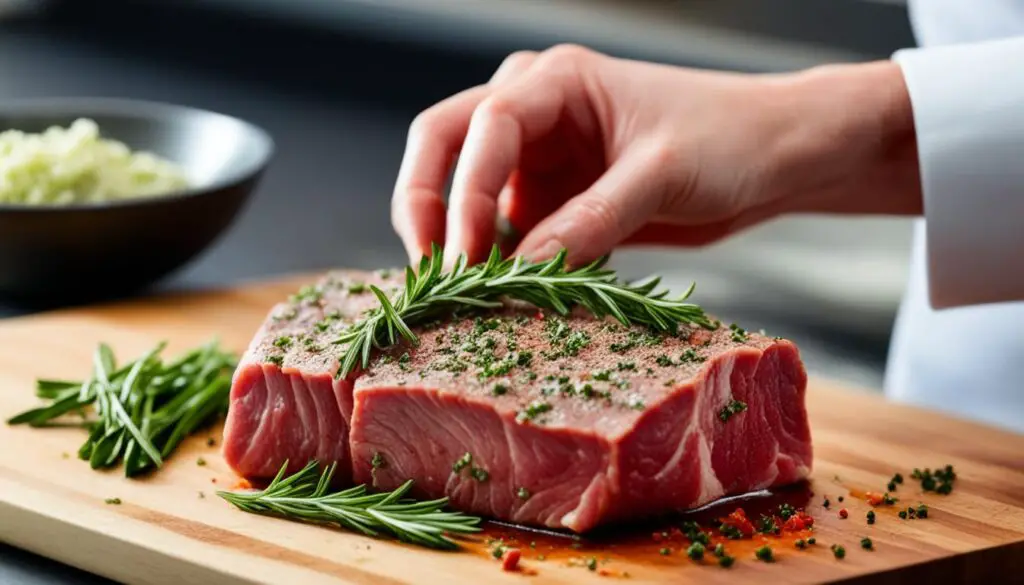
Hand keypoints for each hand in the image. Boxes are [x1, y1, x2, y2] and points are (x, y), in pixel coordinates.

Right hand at [391, 44, 919, 267]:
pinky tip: (506, 298)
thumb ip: (590, 222)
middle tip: (435, 273)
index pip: (481, 128)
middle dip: (429, 207)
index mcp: (556, 82)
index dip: (462, 194)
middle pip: (446, 145)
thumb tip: (520, 273)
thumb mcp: (660, 176)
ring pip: (470, 195)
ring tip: (467, 298)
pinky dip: (503, 265)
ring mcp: (542, 158)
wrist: (776, 159)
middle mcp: (537, 113)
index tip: (465, 260)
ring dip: (464, 243)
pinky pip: (510, 233)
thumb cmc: (730, 139)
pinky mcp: (556, 201)